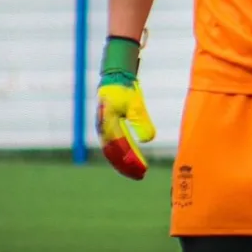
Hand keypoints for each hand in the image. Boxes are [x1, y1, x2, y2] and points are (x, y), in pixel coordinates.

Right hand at [95, 36, 155, 179]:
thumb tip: (149, 140)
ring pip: (112, 152)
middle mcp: (103, 129)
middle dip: (127, 166)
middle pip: (114, 154)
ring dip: (124, 163)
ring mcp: (103, 129)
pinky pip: (113, 147)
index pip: (120, 148)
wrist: (115, 77)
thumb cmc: (125, 90)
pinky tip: (132, 161)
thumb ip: (141, 121)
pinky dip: (121, 156)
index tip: (143, 170)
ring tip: (139, 172)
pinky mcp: (107, 129)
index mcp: (108, 123)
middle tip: (142, 175)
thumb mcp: (136, 103)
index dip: (131, 161)